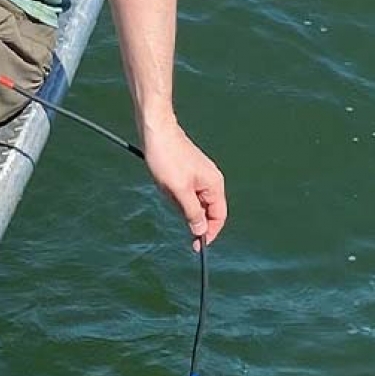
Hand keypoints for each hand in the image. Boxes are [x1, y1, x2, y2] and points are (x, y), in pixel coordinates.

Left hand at [142, 122, 227, 249]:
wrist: (156, 131)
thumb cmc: (167, 158)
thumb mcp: (178, 190)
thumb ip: (192, 212)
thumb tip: (201, 231)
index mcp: (214, 184)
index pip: (219, 216)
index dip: (209, 232)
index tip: (194, 245)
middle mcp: (211, 180)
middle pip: (205, 210)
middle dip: (187, 212)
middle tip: (170, 198)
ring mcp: (200, 175)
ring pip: (192, 201)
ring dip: (178, 200)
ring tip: (165, 184)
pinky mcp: (188, 171)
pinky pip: (184, 191)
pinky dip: (174, 192)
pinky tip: (163, 181)